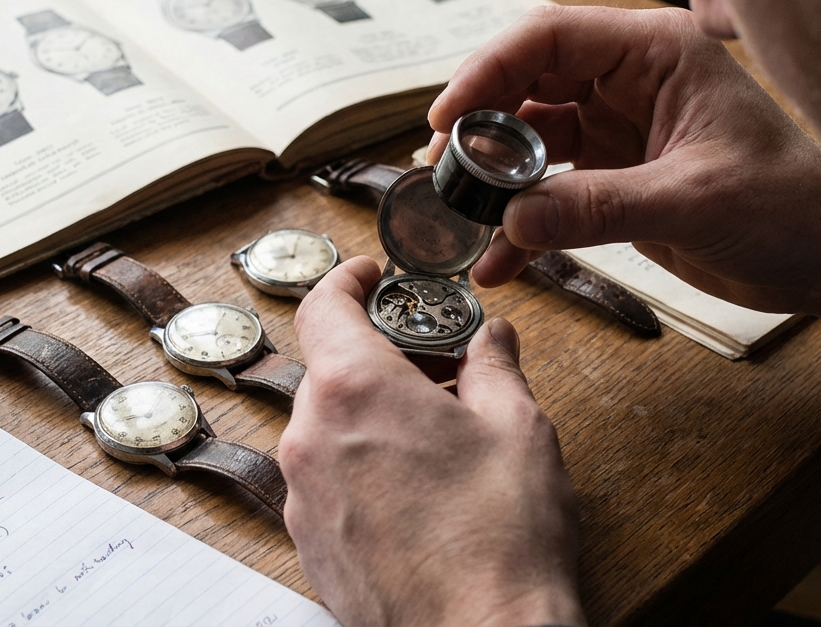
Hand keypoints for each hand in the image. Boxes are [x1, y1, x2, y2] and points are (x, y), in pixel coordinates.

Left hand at [282, 257, 584, 626]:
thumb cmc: (502, 539)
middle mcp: (310, 439)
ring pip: (327, 429)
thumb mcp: (518, 428)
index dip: (347, 280)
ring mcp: (302, 498)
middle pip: (330, 370)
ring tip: (436, 436)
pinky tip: (416, 490)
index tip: (371, 275)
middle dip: (381, 358)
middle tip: (438, 369)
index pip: (323, 306)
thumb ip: (495, 367)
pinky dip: (360, 467)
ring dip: (371, 416)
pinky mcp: (309, 546)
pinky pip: (325, 483)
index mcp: (354, 390)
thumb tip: (494, 339)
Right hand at [426, 5, 820, 336]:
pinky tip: (496, 262)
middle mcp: (627, 84)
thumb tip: (512, 221)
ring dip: (491, 180)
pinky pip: (547, 195)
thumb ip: (601, 207)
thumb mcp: (695, 201)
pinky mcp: (612, 180)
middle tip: (442, 173)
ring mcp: (616, 132)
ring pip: (528, 142)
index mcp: (655, 54)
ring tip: (456, 217)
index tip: (446, 117)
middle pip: (526, 86)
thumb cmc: (792, 207)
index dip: (488, 71)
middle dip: (478, 128)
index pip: (549, 39)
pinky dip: (519, 227)